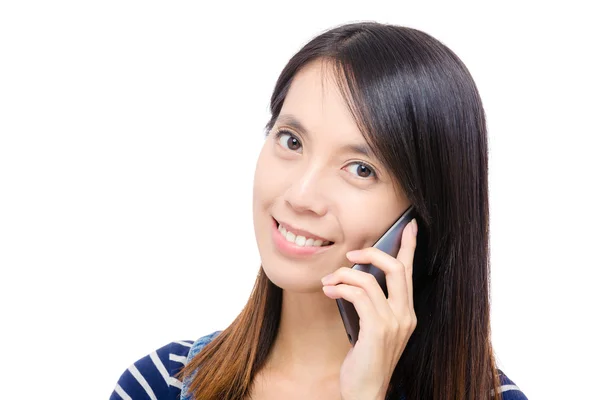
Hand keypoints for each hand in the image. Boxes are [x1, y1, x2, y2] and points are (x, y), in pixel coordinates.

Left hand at [321, 218, 417, 399]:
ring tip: (328, 281)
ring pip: (370, 280)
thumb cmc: (365, 360)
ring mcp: (394, 323)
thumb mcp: (373, 328)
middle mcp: (406, 315)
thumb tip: (356, 276)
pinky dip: (340, 288)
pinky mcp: (377, 330)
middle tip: (350, 253)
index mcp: (407, 313)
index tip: (409, 226)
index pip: (410, 272)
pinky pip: (358, 295)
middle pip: (396, 268)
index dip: (410, 247)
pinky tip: (329, 291)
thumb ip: (371, 304)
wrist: (365, 392)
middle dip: (372, 253)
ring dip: (344, 275)